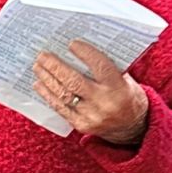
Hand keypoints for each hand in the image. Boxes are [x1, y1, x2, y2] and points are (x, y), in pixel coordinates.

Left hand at [32, 41, 148, 143]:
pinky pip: (60, 108)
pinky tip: (39, 84)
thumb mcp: (127, 81)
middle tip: (43, 55)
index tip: (72, 44)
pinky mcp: (81, 125)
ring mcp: (91, 115)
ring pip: (63, 94)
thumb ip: (109, 68)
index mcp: (119, 89)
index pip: (100, 67)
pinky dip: (47, 94)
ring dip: (47, 79)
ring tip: (38, 66)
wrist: (133, 129)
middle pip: (74, 81)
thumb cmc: (128, 97)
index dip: (85, 54)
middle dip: (55, 66)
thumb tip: (83, 49)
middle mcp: (104, 103)